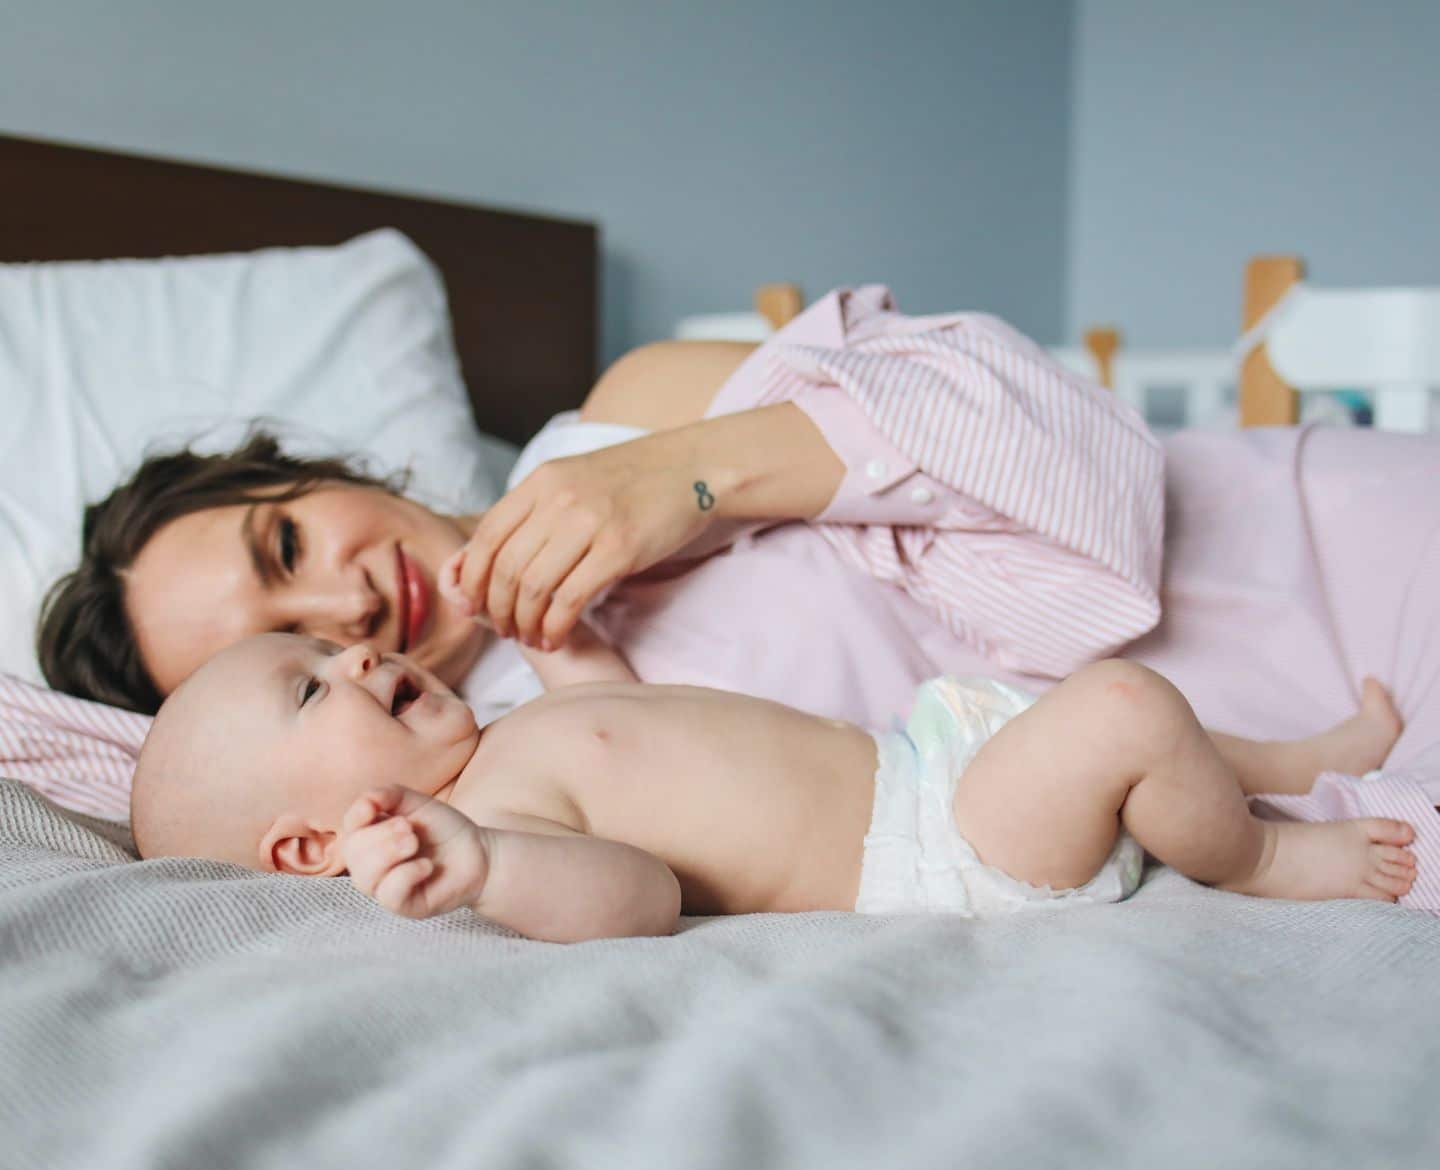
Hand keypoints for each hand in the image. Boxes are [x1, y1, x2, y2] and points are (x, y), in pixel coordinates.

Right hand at [341, 785, 488, 917]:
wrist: (480, 852)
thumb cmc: (444, 829)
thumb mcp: (416, 803)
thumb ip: (388, 795)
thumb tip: (365, 801)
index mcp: (371, 838)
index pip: (348, 829)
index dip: (355, 817)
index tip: (372, 808)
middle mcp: (372, 866)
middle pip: (353, 852)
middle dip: (381, 835)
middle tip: (410, 830)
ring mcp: (385, 888)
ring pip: (365, 877)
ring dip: (390, 853)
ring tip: (414, 843)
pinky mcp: (403, 907)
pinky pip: (390, 894)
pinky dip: (407, 874)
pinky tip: (426, 866)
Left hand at [439, 436, 714, 648]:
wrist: (692, 468)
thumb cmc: (632, 481)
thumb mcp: (573, 480)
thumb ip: (535, 510)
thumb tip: (491, 557)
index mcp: (542, 481)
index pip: (486, 535)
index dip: (472, 578)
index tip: (472, 605)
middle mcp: (559, 499)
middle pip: (506, 567)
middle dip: (496, 609)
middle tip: (503, 630)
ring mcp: (589, 523)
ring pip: (533, 587)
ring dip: (524, 623)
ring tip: (530, 637)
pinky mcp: (619, 550)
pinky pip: (570, 599)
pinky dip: (555, 626)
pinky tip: (555, 636)